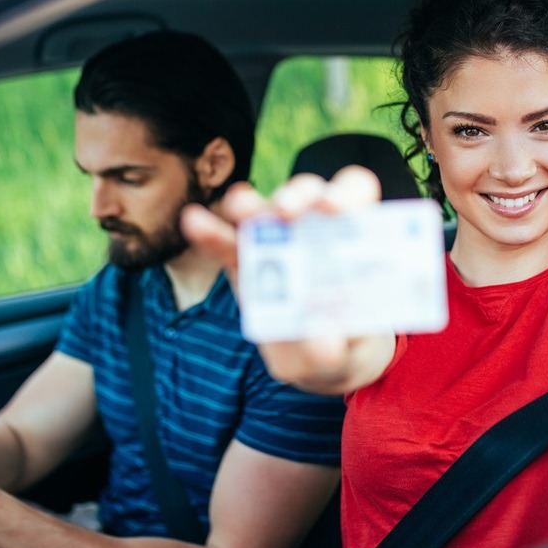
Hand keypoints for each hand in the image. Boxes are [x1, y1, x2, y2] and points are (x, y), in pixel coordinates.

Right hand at [182, 166, 396, 391]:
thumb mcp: (347, 348)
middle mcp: (314, 226)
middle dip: (296, 196)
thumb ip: (338, 343)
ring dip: (251, 206)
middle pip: (306, 194)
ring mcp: (276, 241)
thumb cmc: (345, 339)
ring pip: (264, 211)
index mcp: (351, 234)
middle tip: (286, 211)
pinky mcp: (243, 261)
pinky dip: (211, 232)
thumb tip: (322, 341)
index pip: (354, 191)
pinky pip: (226, 243)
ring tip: (240, 208)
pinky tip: (194, 220)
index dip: (346, 192)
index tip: (335, 209)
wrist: (323, 356)